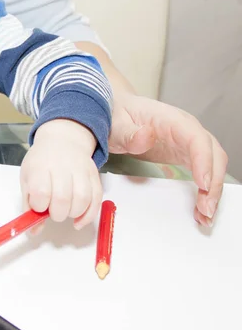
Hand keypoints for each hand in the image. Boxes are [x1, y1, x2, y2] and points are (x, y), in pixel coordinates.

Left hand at [21, 119, 101, 230]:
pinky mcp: (95, 175)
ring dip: (73, 213)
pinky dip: (88, 216)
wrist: (62, 139)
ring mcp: (81, 170)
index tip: (38, 206)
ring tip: (64, 211)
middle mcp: (62, 166)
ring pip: (82, 199)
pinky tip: (78, 221)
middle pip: (63, 198)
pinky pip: (97, 199)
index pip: (41, 192)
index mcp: (40, 166)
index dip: (40, 206)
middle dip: (56, 213)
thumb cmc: (41, 162)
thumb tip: (32, 232)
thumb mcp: (27, 178)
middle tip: (52, 211)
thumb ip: (28, 205)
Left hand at [109, 91, 226, 226]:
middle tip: (205, 208)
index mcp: (170, 119)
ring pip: (213, 165)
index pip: (196, 138)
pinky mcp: (185, 154)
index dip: (204, 161)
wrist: (114, 113)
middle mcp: (185, 129)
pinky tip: (199, 209)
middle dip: (214, 182)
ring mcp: (188, 142)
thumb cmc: (116, 116)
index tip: (203, 184)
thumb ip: (128, 133)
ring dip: (213, 191)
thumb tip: (145, 136)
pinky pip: (203, 172)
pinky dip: (205, 191)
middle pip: (212, 154)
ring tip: (204, 215)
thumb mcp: (115, 124)